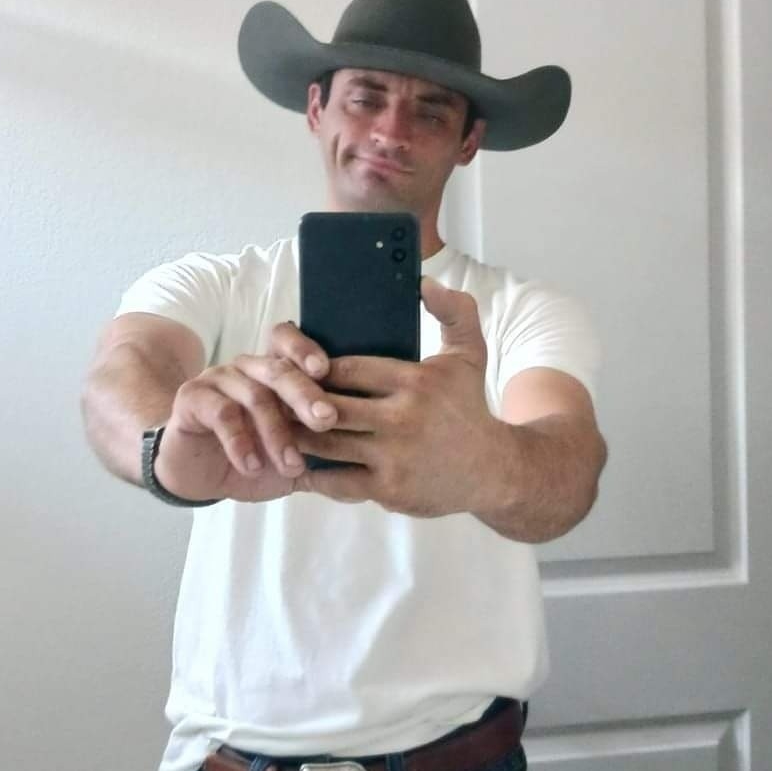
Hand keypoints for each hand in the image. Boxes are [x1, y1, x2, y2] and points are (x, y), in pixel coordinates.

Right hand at [153, 322, 338, 502]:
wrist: (199, 477)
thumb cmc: (253, 460)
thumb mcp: (292, 460)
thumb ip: (321, 455)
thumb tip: (363, 464)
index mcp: (271, 372)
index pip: (287, 341)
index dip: (306, 349)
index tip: (326, 370)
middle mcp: (246, 368)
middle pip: (278, 369)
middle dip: (305, 395)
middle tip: (326, 420)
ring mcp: (217, 380)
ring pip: (254, 395)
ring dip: (276, 433)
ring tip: (292, 464)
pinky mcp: (191, 399)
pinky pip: (221, 414)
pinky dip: (240, 442)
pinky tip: (252, 465)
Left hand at [294, 278, 499, 516]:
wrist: (495, 471)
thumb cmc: (471, 408)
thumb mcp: (469, 354)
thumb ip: (454, 311)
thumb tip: (423, 281)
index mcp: (415, 381)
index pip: (347, 369)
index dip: (315, 370)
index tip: (299, 370)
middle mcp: (402, 418)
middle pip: (328, 406)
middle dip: (297, 402)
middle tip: (276, 398)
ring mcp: (394, 456)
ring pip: (327, 443)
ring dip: (297, 436)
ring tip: (278, 428)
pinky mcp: (389, 489)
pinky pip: (338, 481)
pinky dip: (315, 474)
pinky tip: (301, 465)